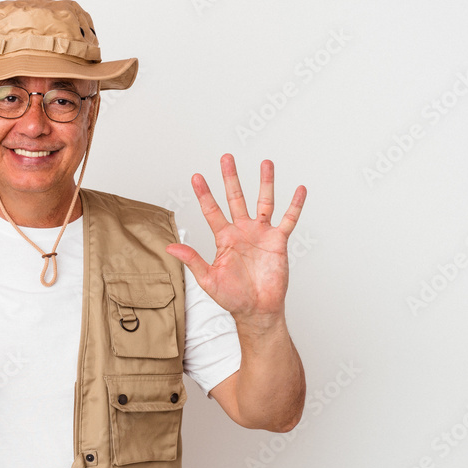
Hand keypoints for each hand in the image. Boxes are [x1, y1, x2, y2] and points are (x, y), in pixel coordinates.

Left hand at [166, 154, 305, 325]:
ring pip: (263, 202)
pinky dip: (294, 205)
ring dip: (265, 183)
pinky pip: (288, 219)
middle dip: (231, 178)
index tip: (196, 176)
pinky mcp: (278, 241)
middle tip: (226, 158)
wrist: (257, 309)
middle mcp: (242, 231)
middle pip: (235, 198)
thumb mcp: (208, 278)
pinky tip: (298, 189)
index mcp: (224, 238)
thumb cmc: (232, 297)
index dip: (204, 194)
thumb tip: (170, 248)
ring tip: (266, 163)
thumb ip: (192, 260)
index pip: (212, 211)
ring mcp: (261, 234)